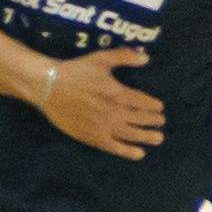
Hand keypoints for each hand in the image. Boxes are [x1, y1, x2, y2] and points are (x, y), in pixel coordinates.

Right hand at [40, 48, 163, 157]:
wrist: (50, 86)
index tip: (160, 108)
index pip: (142, 102)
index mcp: (118, 93)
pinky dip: (127, 151)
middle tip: (161, 123)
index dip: (153, 106)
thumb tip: (147, 59)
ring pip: (131, 134)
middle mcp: (114, 111)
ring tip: (158, 138)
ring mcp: (103, 126)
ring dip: (146, 137)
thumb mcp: (102, 58)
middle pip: (139, 119)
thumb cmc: (77, 71)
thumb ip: (125, 57)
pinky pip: (114, 147)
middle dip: (153, 121)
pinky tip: (139, 154)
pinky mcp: (91, 136)